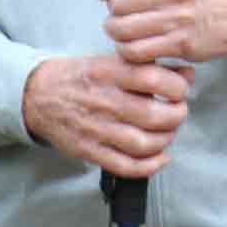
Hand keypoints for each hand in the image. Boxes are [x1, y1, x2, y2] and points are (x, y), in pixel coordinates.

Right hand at [22, 54, 195, 177]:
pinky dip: (150, 165)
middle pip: (153, 115)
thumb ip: (150, 66)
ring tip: (168, 132)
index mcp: (110, 72)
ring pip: (143, 143)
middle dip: (176, 115)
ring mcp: (96, 129)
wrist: (38, 95)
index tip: (181, 89)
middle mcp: (104, 101)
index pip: (153, 78)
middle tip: (178, 111)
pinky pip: (126, 165)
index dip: (177, 86)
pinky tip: (160, 157)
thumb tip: (187, 73)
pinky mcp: (90, 151)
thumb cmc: (82, 77)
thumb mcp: (112, 60)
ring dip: (166, 140)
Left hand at [87, 0, 226, 62]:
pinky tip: (133, 43)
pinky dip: (126, 50)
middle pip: (117, 4)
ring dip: (116, 32)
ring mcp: (179, 17)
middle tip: (121, 12)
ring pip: (123, 30)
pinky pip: (136, 51)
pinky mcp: (181, 43)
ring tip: (123, 28)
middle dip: (112, 11)